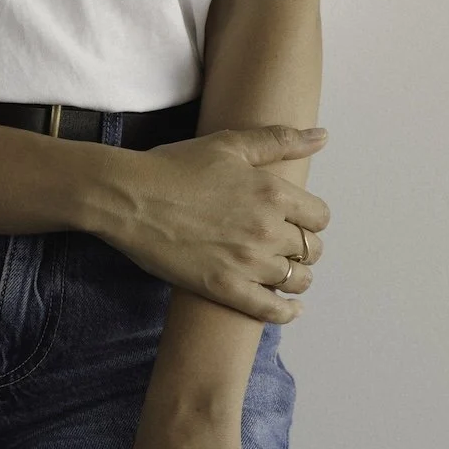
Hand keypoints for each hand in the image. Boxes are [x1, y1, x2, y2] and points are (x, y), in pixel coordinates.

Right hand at [93, 126, 328, 324]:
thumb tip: (321, 136)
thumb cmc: (172, 167)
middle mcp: (267, 230)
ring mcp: (246, 262)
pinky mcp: (224, 288)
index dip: (310, 219)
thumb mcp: (228, 144)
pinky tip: (290, 308)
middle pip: (311, 249)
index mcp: (272, 193)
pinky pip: (271, 310)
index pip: (319, 217)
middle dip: (303, 248)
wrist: (127, 197)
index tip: (297, 221)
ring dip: (295, 277)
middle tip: (286, 247)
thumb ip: (279, 140)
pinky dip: (286, 312)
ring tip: (282, 273)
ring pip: (297, 280)